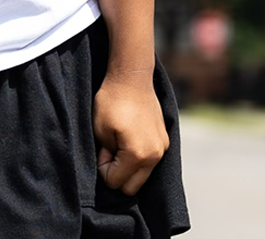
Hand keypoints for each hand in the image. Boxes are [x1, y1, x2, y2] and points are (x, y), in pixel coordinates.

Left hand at [92, 76, 168, 196]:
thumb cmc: (112, 100)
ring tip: (119, 142)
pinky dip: (139, 158)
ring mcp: (163, 148)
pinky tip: (130, 139)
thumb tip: (110, 164)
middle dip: (117, 174)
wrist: (132, 76)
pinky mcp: (165, 139)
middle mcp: (155, 156)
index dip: (103, 168)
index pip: (116, 182)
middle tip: (109, 149)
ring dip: (129, 167)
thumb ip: (105, 155)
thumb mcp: (100, 129)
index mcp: (138, 155)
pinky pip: (151, 161)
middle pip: (132, 187)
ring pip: (143, 176)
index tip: (102, 148)